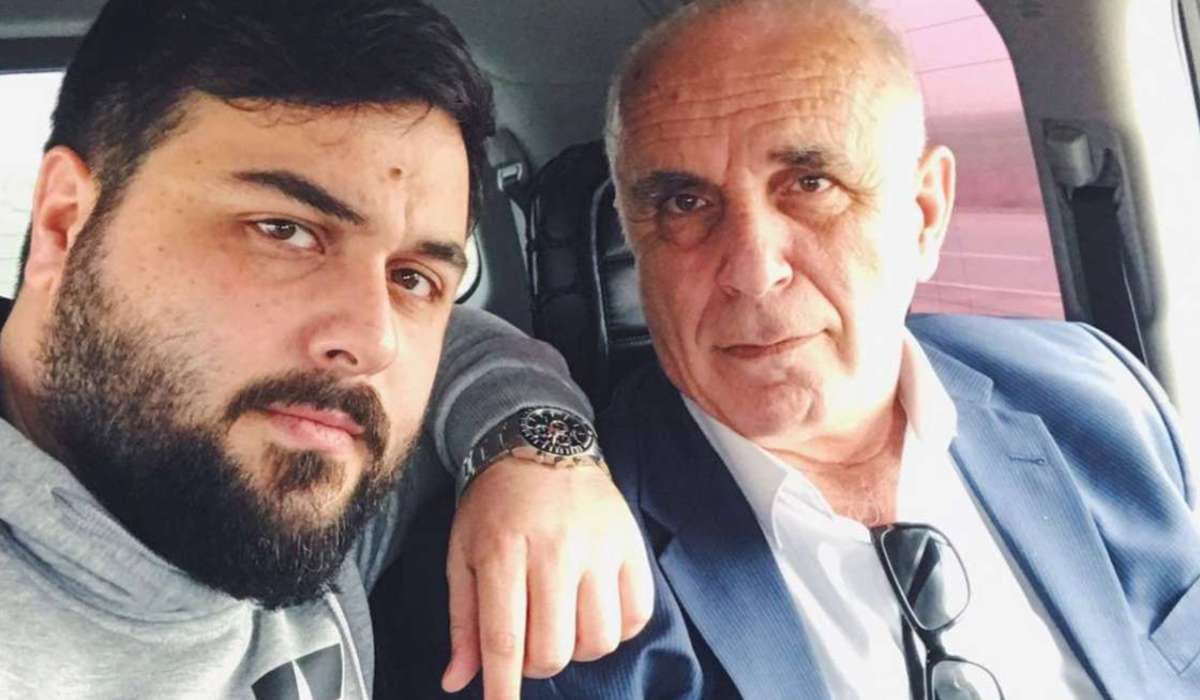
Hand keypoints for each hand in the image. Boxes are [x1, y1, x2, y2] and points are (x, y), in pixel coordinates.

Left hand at [440, 457, 653, 698]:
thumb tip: (458, 681)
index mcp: (503, 550)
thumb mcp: (462, 555)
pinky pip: (635, 617)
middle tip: (527, 643)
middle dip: (535, 665)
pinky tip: (592, 611)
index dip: (503, 689)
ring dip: (576, 650)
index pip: (505, 639)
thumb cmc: (495, 506)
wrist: (542, 444)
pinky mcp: (632, 545)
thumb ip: (463, 621)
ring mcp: (600, 547)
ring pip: (597, 641)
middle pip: (554, 650)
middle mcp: (556, 549)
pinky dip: (614, 630)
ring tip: (561, 623)